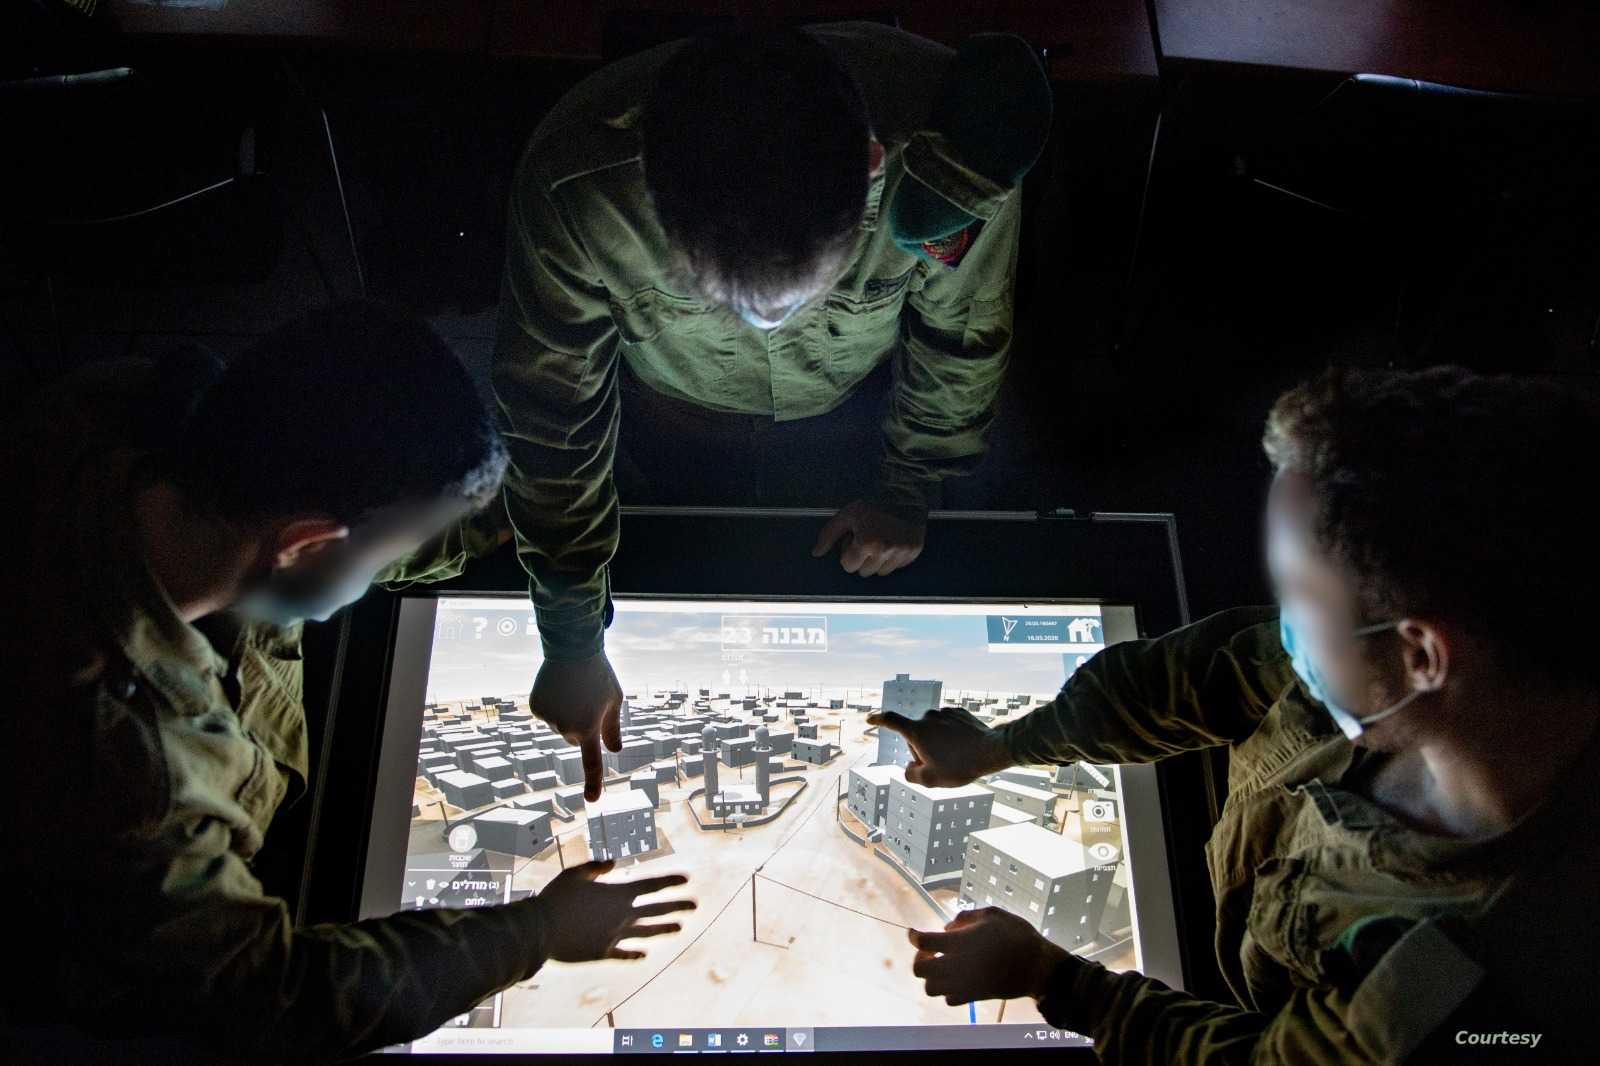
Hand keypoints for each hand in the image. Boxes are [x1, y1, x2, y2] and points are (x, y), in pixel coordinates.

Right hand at [531, 652, 623, 800]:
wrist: (571, 647)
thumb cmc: (598, 674)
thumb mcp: (614, 700)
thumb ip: (613, 727)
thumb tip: (614, 750)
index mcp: (588, 727)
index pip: (592, 762)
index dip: (593, 782)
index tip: (593, 800)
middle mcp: (566, 727)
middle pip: (576, 738)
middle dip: (583, 724)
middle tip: (587, 698)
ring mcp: (548, 718)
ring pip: (561, 726)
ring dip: (568, 714)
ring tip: (573, 689)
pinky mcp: (536, 708)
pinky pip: (548, 715)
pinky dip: (553, 705)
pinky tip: (558, 688)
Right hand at [536, 860, 694, 962]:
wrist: (541, 930)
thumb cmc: (556, 898)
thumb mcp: (575, 874)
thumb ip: (596, 867)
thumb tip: (613, 863)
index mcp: (618, 894)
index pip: (651, 886)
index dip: (669, 882)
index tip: (686, 880)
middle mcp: (622, 916)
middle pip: (656, 910)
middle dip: (677, 906)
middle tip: (695, 905)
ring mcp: (615, 936)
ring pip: (646, 932)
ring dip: (664, 929)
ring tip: (679, 927)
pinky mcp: (603, 952)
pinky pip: (624, 954)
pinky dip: (635, 954)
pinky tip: (644, 955)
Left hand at [812, 501, 925, 576]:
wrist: (904, 491)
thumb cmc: (872, 503)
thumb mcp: (846, 515)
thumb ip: (829, 535)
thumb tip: (816, 553)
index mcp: (866, 543)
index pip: (849, 566)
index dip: (848, 553)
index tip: (854, 539)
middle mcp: (886, 551)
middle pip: (865, 572)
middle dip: (862, 558)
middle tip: (867, 538)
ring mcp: (902, 552)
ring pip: (882, 571)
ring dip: (878, 560)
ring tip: (880, 539)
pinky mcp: (914, 550)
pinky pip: (898, 565)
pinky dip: (894, 557)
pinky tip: (893, 540)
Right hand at [865, 706, 1011, 786]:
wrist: (992, 751)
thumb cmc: (960, 766)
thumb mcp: (930, 780)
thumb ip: (910, 775)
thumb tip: (909, 767)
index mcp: (917, 731)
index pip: (891, 721)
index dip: (878, 720)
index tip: (869, 718)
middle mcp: (928, 717)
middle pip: (916, 735)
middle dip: (922, 749)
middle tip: (939, 765)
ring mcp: (945, 713)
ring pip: (934, 731)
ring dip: (938, 743)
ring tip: (956, 757)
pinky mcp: (959, 713)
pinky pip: (948, 725)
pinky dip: (951, 736)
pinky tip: (963, 747)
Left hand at [909, 907, 1070, 1004]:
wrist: (1037, 966)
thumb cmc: (1017, 935)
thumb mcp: (993, 914)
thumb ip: (966, 917)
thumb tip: (948, 927)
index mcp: (959, 942)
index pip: (923, 942)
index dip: (913, 935)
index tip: (913, 932)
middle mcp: (957, 965)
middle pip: (920, 970)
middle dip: (920, 959)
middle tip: (931, 952)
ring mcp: (964, 984)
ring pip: (930, 988)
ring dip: (931, 977)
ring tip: (942, 966)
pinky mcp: (973, 997)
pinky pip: (949, 1000)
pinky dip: (947, 991)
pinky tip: (957, 979)